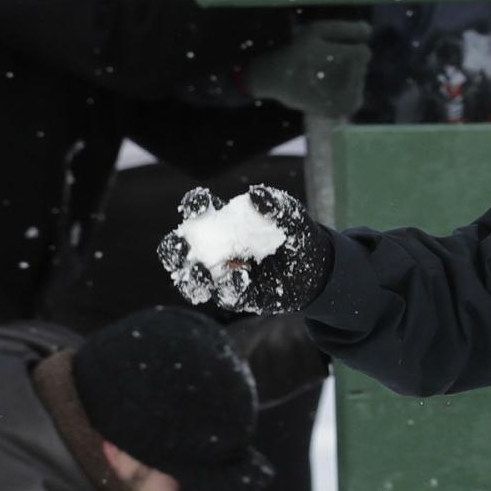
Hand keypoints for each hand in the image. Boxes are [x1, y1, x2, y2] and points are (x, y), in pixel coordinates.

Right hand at [157, 185, 334, 315]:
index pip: (197, 211)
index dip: (192, 206)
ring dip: (190, 278)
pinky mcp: (236, 296)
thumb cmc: (297, 237)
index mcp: (222, 222)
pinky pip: (224, 296)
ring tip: (201, 274)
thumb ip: (277, 207)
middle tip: (180, 248)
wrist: (317, 270)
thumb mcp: (293, 220)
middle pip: (177, 249)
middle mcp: (214, 249)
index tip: (198, 206)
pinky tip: (240, 280)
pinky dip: (229, 289)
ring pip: (191, 280)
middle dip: (172, 249)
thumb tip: (256, 194)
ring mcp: (222, 274)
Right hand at [246, 19, 372, 117]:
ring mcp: (352, 97)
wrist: (274, 78)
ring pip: (358, 82)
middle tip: (320, 64)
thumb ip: (347, 29)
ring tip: (320, 77)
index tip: (325, 52)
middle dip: (346, 64)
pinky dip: (342, 93)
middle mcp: (359, 78)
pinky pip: (353, 98)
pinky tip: (325, 89)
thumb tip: (369, 31)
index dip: (345, 49)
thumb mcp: (318, 30)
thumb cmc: (297, 50)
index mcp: (355, 57)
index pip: (363, 52)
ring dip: (344, 78)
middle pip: (361, 67)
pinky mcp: (345, 110)